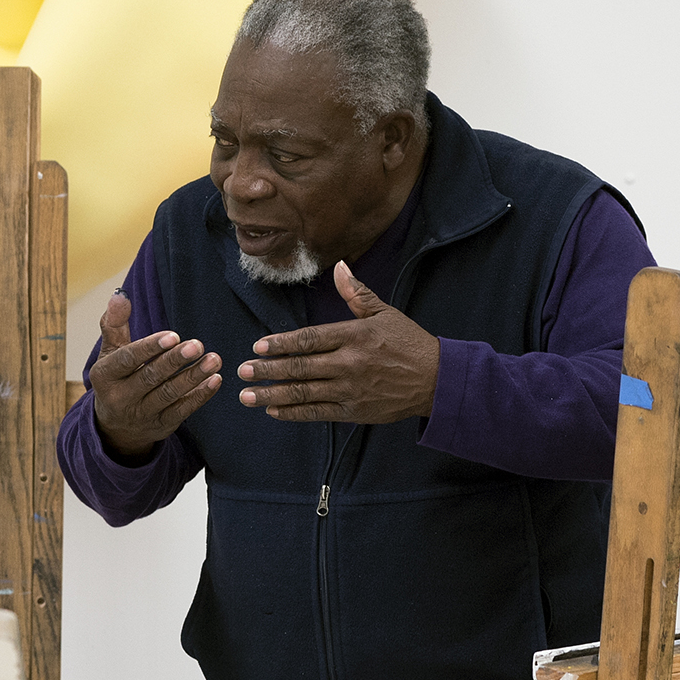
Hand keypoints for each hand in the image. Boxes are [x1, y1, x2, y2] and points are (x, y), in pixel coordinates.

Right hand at [88, 292, 222, 456]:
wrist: (116, 428)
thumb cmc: (116, 378)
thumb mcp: (110, 353)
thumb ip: (115, 324)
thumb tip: (119, 295)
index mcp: (105, 376)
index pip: (127, 360)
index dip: (150, 348)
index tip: (173, 335)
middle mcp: (120, 398)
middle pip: (150, 378)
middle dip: (175, 361)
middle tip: (198, 345)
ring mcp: (142, 415)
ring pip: (169, 395)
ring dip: (193, 377)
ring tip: (213, 360)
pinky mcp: (161, 426)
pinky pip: (183, 411)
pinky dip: (200, 396)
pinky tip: (215, 380)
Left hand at [237, 260, 439, 422]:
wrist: (436, 380)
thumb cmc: (409, 343)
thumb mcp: (384, 313)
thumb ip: (356, 293)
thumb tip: (339, 266)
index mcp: (354, 336)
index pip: (309, 340)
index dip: (282, 344)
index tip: (258, 346)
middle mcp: (349, 364)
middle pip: (300, 367)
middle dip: (268, 370)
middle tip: (242, 371)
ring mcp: (350, 390)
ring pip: (304, 393)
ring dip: (272, 394)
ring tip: (248, 396)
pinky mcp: (354, 411)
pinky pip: (317, 413)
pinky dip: (294, 413)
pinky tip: (273, 410)